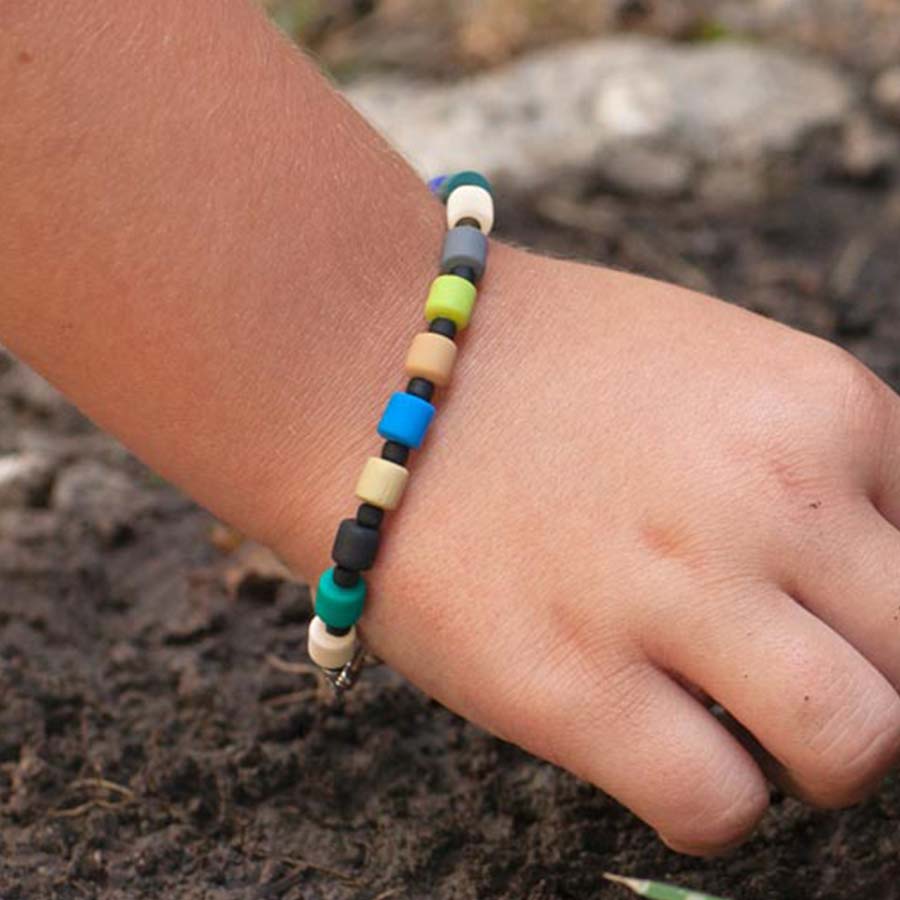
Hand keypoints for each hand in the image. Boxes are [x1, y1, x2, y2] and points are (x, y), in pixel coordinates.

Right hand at [301, 245, 899, 855]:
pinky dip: (707, 798)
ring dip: (812, 757)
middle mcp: (767, 498)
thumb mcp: (712, 370)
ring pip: (855, 750)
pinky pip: (717, 806)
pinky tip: (653, 743)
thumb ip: (807, 462)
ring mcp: (670, 591)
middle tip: (793, 674)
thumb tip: (863, 571)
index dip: (884, 598)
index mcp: (817, 406)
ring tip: (735, 721)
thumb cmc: (543, 365)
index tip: (831, 614)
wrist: (377, 364)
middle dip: (870, 681)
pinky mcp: (570, 682)